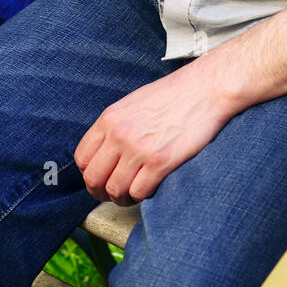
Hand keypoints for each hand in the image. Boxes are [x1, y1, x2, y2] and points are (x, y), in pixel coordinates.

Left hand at [74, 55, 230, 204]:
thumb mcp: (133, 104)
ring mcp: (139, 149)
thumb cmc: (173, 96)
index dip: (90, 174)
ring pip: (115, 190)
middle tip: (114, 194)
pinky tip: (151, 186)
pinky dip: (143, 196)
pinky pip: (139, 193)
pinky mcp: (160, 162)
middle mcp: (119, 134)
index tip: (101, 179)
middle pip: (93, 179)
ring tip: (134, 193)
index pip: (82, 158)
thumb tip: (104, 154)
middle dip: (101, 192)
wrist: (204, 89)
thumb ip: (116, 127)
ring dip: (123, 198)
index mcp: (110, 118)